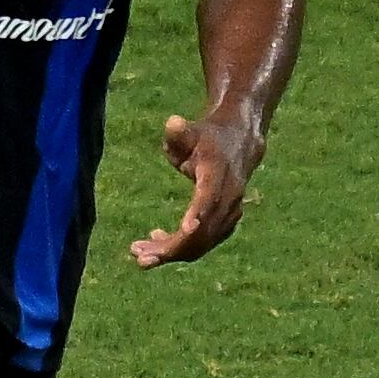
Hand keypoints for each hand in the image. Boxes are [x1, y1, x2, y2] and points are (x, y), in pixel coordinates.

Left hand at [130, 112, 254, 268]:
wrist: (240, 145)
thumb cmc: (206, 138)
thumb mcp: (191, 132)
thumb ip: (178, 133)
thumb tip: (172, 122)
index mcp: (218, 174)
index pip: (209, 197)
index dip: (197, 213)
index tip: (184, 229)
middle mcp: (229, 198)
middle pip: (203, 231)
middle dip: (172, 247)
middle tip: (139, 254)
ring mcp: (230, 213)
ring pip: (202, 243)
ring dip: (172, 252)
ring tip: (139, 252)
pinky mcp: (226, 223)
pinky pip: (204, 243)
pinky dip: (181, 248)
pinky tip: (156, 240)